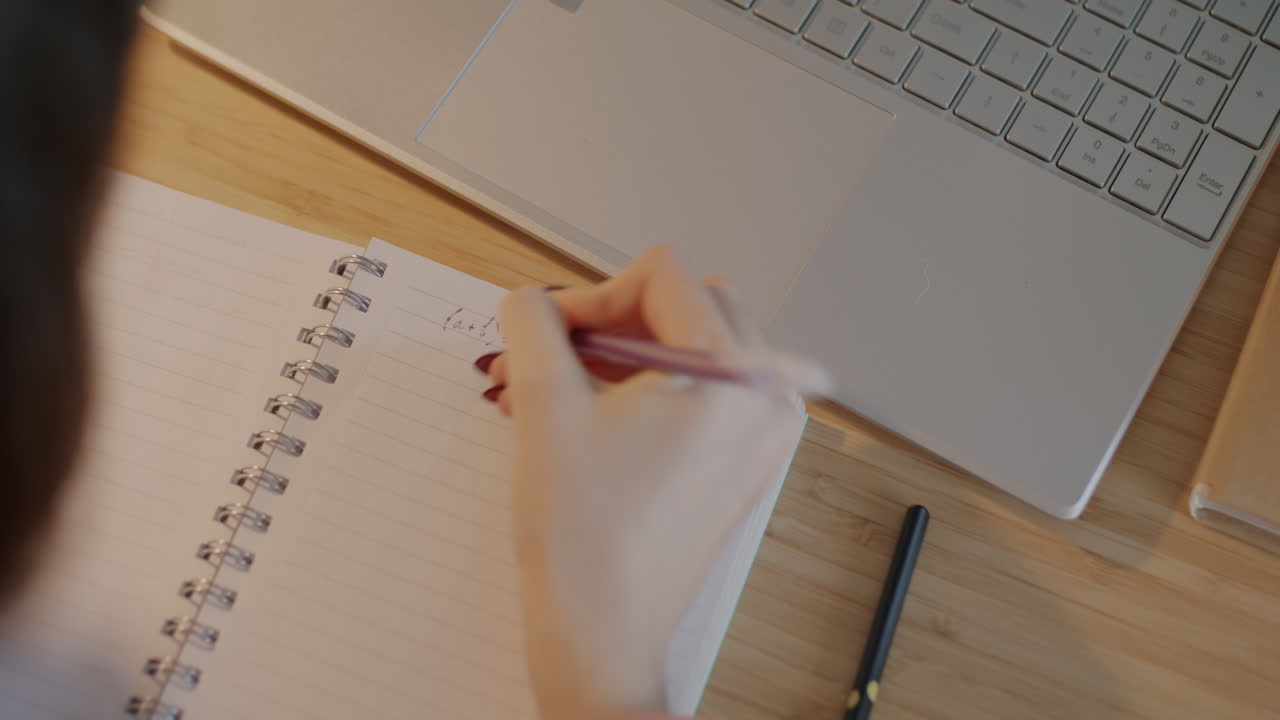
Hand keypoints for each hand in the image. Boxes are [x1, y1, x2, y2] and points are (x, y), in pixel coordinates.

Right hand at [482, 247, 826, 719]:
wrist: (604, 633)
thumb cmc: (580, 531)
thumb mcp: (544, 404)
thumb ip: (534, 324)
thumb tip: (534, 299)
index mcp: (731, 372)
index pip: (663, 275)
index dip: (592, 293)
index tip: (548, 333)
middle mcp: (767, 396)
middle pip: (690, 303)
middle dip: (615, 320)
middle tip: (558, 357)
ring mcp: (765, 433)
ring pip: (699, 346)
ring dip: (630, 353)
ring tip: (564, 391)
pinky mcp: (750, 463)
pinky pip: (711, 393)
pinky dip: (657, 390)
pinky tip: (598, 419)